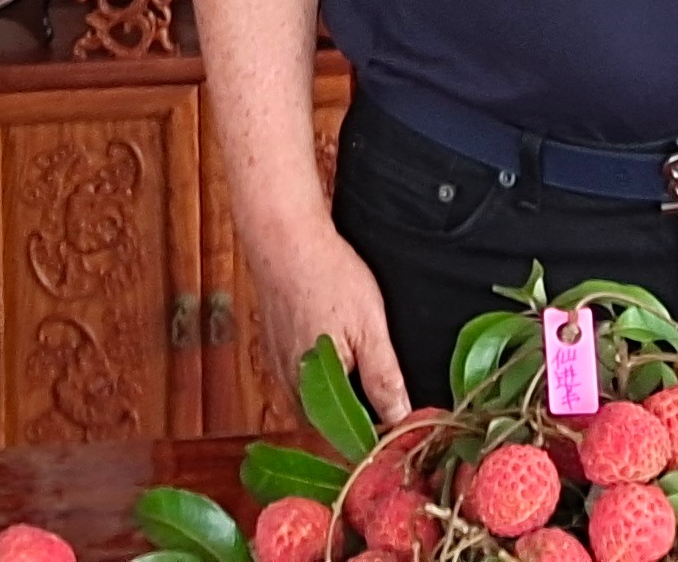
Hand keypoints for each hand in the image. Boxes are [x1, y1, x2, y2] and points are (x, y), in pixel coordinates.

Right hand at [244, 219, 412, 419]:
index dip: (377, 433)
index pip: (347, 437)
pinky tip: (340, 350)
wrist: (284, 238)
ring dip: (340, 395)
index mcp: (312, 393)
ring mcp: (278, 369)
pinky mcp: (275, 348)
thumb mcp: (370, 329)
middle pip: (329, 422)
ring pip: (315, 400)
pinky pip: (302, 377)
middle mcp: (289, 388)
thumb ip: (383, 379)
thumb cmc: (328, 278)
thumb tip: (401, 419)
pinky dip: (324, 373)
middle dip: (358, 415)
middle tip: (393, 397)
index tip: (402, 421)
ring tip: (368, 371)